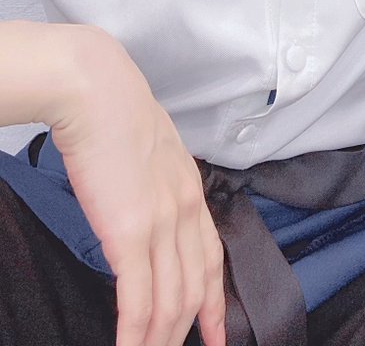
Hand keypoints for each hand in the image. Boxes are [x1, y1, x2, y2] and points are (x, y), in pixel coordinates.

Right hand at [50, 28, 226, 345]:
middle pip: (195, 288)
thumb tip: (143, 203)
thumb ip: (156, 181)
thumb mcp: (152, 149)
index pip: (213, 257)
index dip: (216, 300)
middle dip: (189, 330)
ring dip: (159, 340)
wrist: (98, 92)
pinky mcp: (130, 234)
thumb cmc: (115, 112)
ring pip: (170, 302)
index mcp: (191, 188)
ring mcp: (161, 224)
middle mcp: (185, 211)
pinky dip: (135, 335)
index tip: (217, 330)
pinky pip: (138, 301)